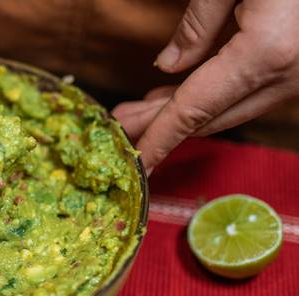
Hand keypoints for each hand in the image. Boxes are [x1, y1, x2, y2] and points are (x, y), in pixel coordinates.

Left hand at [112, 0, 298, 173]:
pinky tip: (181, 93)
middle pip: (209, 116)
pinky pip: (249, 94)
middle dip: (161, 126)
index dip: (159, 138)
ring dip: (184, 112)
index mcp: (266, 54)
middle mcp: (286, 75)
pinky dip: (211, 98)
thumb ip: (199, 22)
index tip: (137, 164)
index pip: (194, 109)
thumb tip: (169, 65)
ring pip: (229, 109)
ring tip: (141, 111)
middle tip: (121, 125)